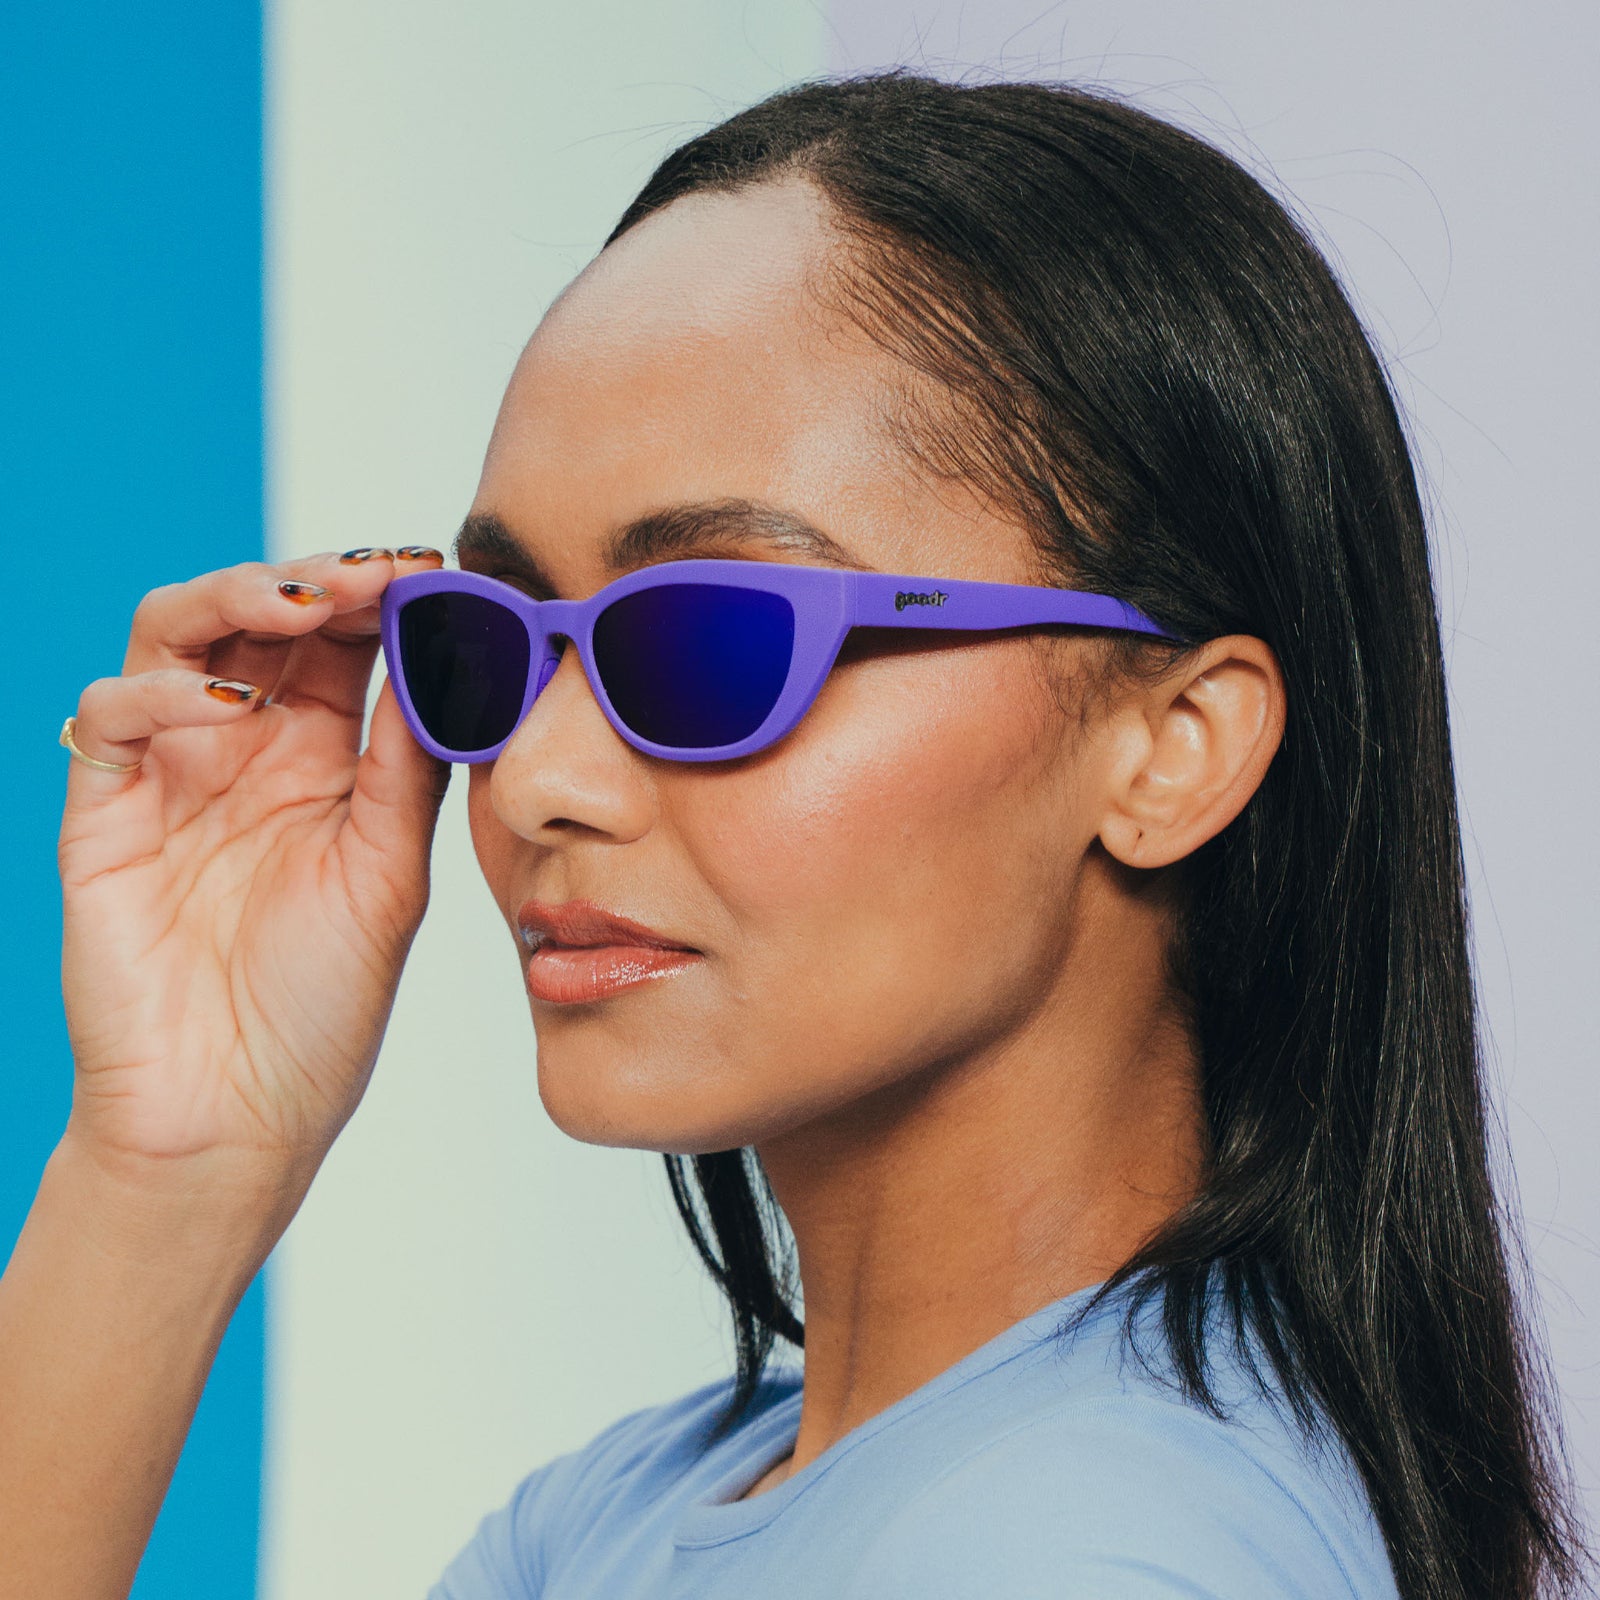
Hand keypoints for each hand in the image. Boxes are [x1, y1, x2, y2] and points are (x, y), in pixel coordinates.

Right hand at [55, 547, 450, 1191]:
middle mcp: (241, 754)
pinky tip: (231, 708)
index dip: (378, 597)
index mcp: (317, 762)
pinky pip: (110, 719)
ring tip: (301, 603)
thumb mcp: (387, 874)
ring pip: (175, 637)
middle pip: (258, 618)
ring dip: (234, 599)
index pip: (338, 644)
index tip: (433, 568)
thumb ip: (405, 769)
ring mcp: (168, 776)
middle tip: (373, 571)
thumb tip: (450, 655)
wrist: (237, 1121)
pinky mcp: (104, 817)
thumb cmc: (319, 1010)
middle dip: (315, 579)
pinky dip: (162, 694)